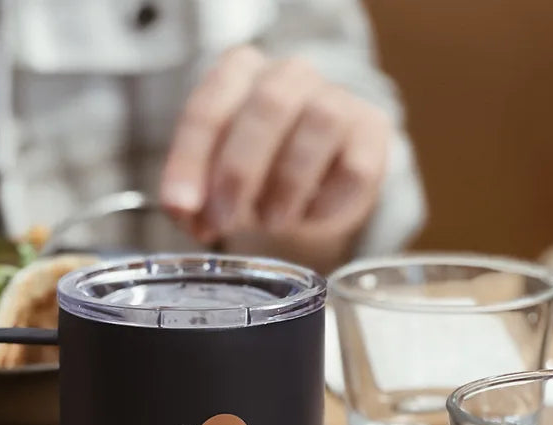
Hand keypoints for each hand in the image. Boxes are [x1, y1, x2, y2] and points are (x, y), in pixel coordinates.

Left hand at [160, 46, 392, 265]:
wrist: (309, 196)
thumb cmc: (253, 181)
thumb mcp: (211, 190)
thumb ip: (191, 200)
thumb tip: (184, 211)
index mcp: (238, 75)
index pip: (210, 106)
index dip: (191, 159)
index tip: (181, 205)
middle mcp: (288, 76)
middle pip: (268, 106)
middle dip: (239, 171)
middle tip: (224, 219)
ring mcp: (336, 99)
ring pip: (320, 124)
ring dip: (287, 184)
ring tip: (271, 221)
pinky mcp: (371, 134)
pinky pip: (354, 166)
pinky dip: (326, 201)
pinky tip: (308, 216)